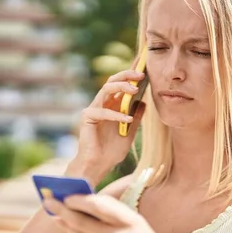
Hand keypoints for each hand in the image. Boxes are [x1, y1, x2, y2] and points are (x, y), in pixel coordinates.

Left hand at [43, 195, 173, 232]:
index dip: (80, 200)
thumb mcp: (133, 219)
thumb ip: (111, 211)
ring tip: (56, 216)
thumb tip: (84, 200)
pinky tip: (72, 231)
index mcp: (130, 221)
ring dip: (67, 226)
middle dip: (64, 212)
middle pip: (85, 223)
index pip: (99, 207)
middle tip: (49, 203)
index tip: (67, 195)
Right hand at [69, 67, 145, 185]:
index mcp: (112, 105)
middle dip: (126, 75)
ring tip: (135, 89)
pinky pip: (103, 111)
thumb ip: (135, 117)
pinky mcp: (87, 117)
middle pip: (112, 81)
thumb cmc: (111, 151)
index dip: (130, 74)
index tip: (144, 66)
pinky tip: (127, 120)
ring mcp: (94, 109)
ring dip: (121, 87)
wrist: (98, 165)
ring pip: (106, 89)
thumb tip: (144, 101)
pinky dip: (116, 115)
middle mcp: (102, 104)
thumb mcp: (130, 132)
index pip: (121, 85)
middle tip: (141, 74)